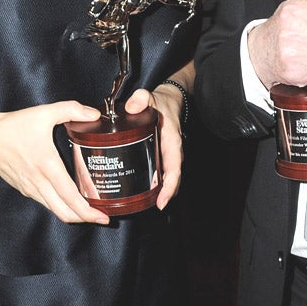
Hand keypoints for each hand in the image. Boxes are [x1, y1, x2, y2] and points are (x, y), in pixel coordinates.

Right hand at [0, 100, 110, 223]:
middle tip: (102, 216)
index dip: (88, 211)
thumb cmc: (14, 127)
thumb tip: (94, 114)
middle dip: (85, 218)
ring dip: (73, 214)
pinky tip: (70, 198)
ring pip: (55, 210)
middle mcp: (39, 183)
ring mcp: (31, 189)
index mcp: (48, 166)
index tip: (103, 216)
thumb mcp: (44, 113)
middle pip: (65, 212)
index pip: (71, 197)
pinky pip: (46, 203)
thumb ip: (71, 110)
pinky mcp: (25, 189)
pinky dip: (61, 206)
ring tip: (90, 209)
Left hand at [126, 85, 183, 209]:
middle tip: (145, 208)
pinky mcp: (158, 157)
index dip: (169, 188)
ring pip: (164, 180)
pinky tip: (139, 191)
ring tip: (140, 204)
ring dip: (156, 193)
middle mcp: (171, 154)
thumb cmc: (162, 103)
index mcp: (172, 144)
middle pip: (170, 182)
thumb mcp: (151, 97)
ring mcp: (165, 157)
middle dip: (162, 197)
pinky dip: (152, 185)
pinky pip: (158, 174)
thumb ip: (141, 99)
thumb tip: (132, 106)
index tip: (162, 202)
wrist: (168, 101)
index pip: (174, 171)